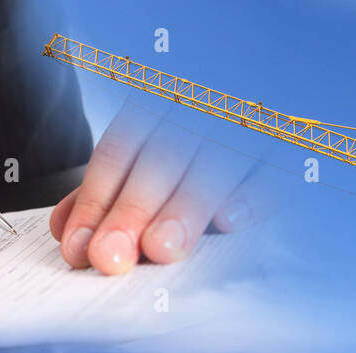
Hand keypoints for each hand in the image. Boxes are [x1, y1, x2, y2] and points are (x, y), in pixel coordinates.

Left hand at [50, 103, 267, 273]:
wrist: (284, 90)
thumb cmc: (202, 150)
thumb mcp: (150, 160)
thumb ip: (110, 192)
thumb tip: (65, 230)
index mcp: (160, 104)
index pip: (121, 150)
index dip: (96, 200)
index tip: (79, 247)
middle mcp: (199, 108)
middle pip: (160, 159)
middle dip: (130, 212)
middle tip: (111, 258)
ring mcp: (245, 124)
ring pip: (212, 164)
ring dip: (183, 209)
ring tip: (161, 249)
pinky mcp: (289, 145)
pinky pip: (274, 168)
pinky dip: (254, 194)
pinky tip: (230, 221)